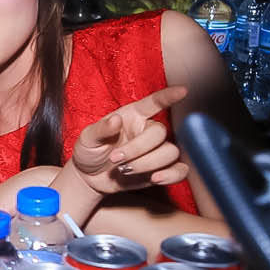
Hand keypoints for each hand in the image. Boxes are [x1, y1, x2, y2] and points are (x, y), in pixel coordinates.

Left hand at [71, 86, 189, 194]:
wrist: (89, 177)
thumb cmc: (90, 151)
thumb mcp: (87, 138)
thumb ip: (100, 129)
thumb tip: (115, 120)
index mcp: (132, 116)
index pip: (153, 103)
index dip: (168, 96)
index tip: (182, 90)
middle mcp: (147, 131)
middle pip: (159, 133)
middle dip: (138, 149)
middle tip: (115, 159)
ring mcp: (157, 150)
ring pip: (170, 152)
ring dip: (147, 164)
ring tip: (124, 170)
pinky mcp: (162, 169)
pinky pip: (180, 170)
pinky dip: (171, 175)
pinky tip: (155, 178)